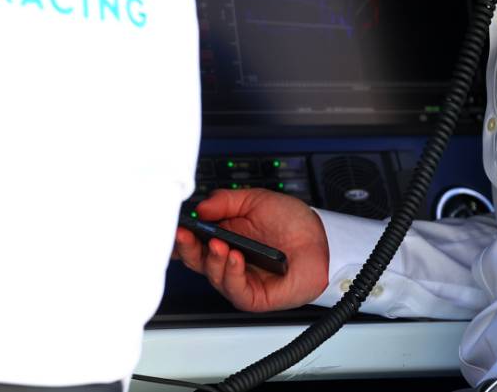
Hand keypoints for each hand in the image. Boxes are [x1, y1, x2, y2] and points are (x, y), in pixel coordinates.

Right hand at [173, 188, 328, 312]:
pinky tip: (235, 258)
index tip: (175, 227)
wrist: (321, 238)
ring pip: (213, 276)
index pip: (194, 243)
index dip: (181, 238)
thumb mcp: (256, 200)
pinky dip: (232, 274)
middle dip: (187, 249)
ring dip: (212, 260)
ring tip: (218, 244)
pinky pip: (236, 290)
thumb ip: (226, 200)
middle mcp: (228, 260)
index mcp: (224, 238)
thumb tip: (201, 207)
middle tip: (185, 235)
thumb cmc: (291, 222)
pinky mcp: (255, 296)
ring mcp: (241, 279)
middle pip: (197, 261)